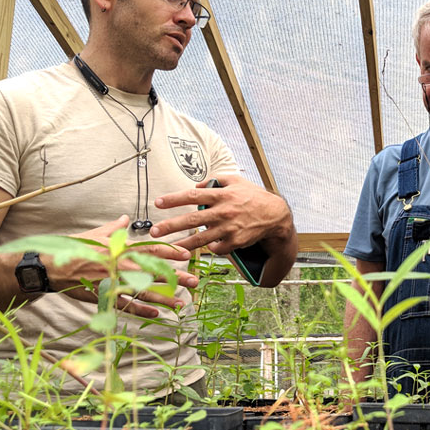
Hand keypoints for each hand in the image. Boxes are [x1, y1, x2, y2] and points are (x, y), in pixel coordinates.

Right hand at [46, 215, 195, 318]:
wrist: (50, 265)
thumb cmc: (74, 248)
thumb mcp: (95, 234)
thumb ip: (114, 227)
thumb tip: (125, 218)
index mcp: (120, 248)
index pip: (151, 249)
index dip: (170, 252)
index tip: (187, 255)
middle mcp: (120, 265)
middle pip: (153, 272)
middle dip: (176, 277)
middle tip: (195, 281)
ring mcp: (113, 282)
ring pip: (143, 292)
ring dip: (164, 298)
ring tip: (181, 304)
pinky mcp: (104, 296)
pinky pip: (126, 306)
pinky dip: (142, 311)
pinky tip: (156, 315)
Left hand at [150, 175, 292, 255]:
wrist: (275, 215)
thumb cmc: (254, 196)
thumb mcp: (237, 181)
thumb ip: (215, 180)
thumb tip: (196, 186)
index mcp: (222, 195)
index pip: (193, 196)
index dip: (174, 199)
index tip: (158, 203)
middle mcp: (224, 211)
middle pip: (192, 220)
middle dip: (171, 226)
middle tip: (154, 231)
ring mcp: (230, 228)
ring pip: (201, 239)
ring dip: (183, 244)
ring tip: (169, 248)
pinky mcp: (236, 241)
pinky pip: (217, 247)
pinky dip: (209, 248)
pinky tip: (202, 248)